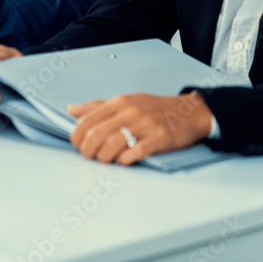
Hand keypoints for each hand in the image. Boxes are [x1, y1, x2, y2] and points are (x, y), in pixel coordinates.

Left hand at [67, 92, 211, 165]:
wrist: (190, 112)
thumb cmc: (156, 108)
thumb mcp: (126, 101)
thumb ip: (98, 106)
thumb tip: (72, 109)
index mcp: (120, 102)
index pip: (87, 119)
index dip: (77, 135)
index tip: (77, 144)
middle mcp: (131, 111)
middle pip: (97, 134)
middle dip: (87, 150)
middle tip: (89, 155)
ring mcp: (146, 125)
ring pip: (112, 144)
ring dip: (104, 157)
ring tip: (105, 160)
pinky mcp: (159, 139)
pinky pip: (135, 152)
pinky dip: (124, 160)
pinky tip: (123, 161)